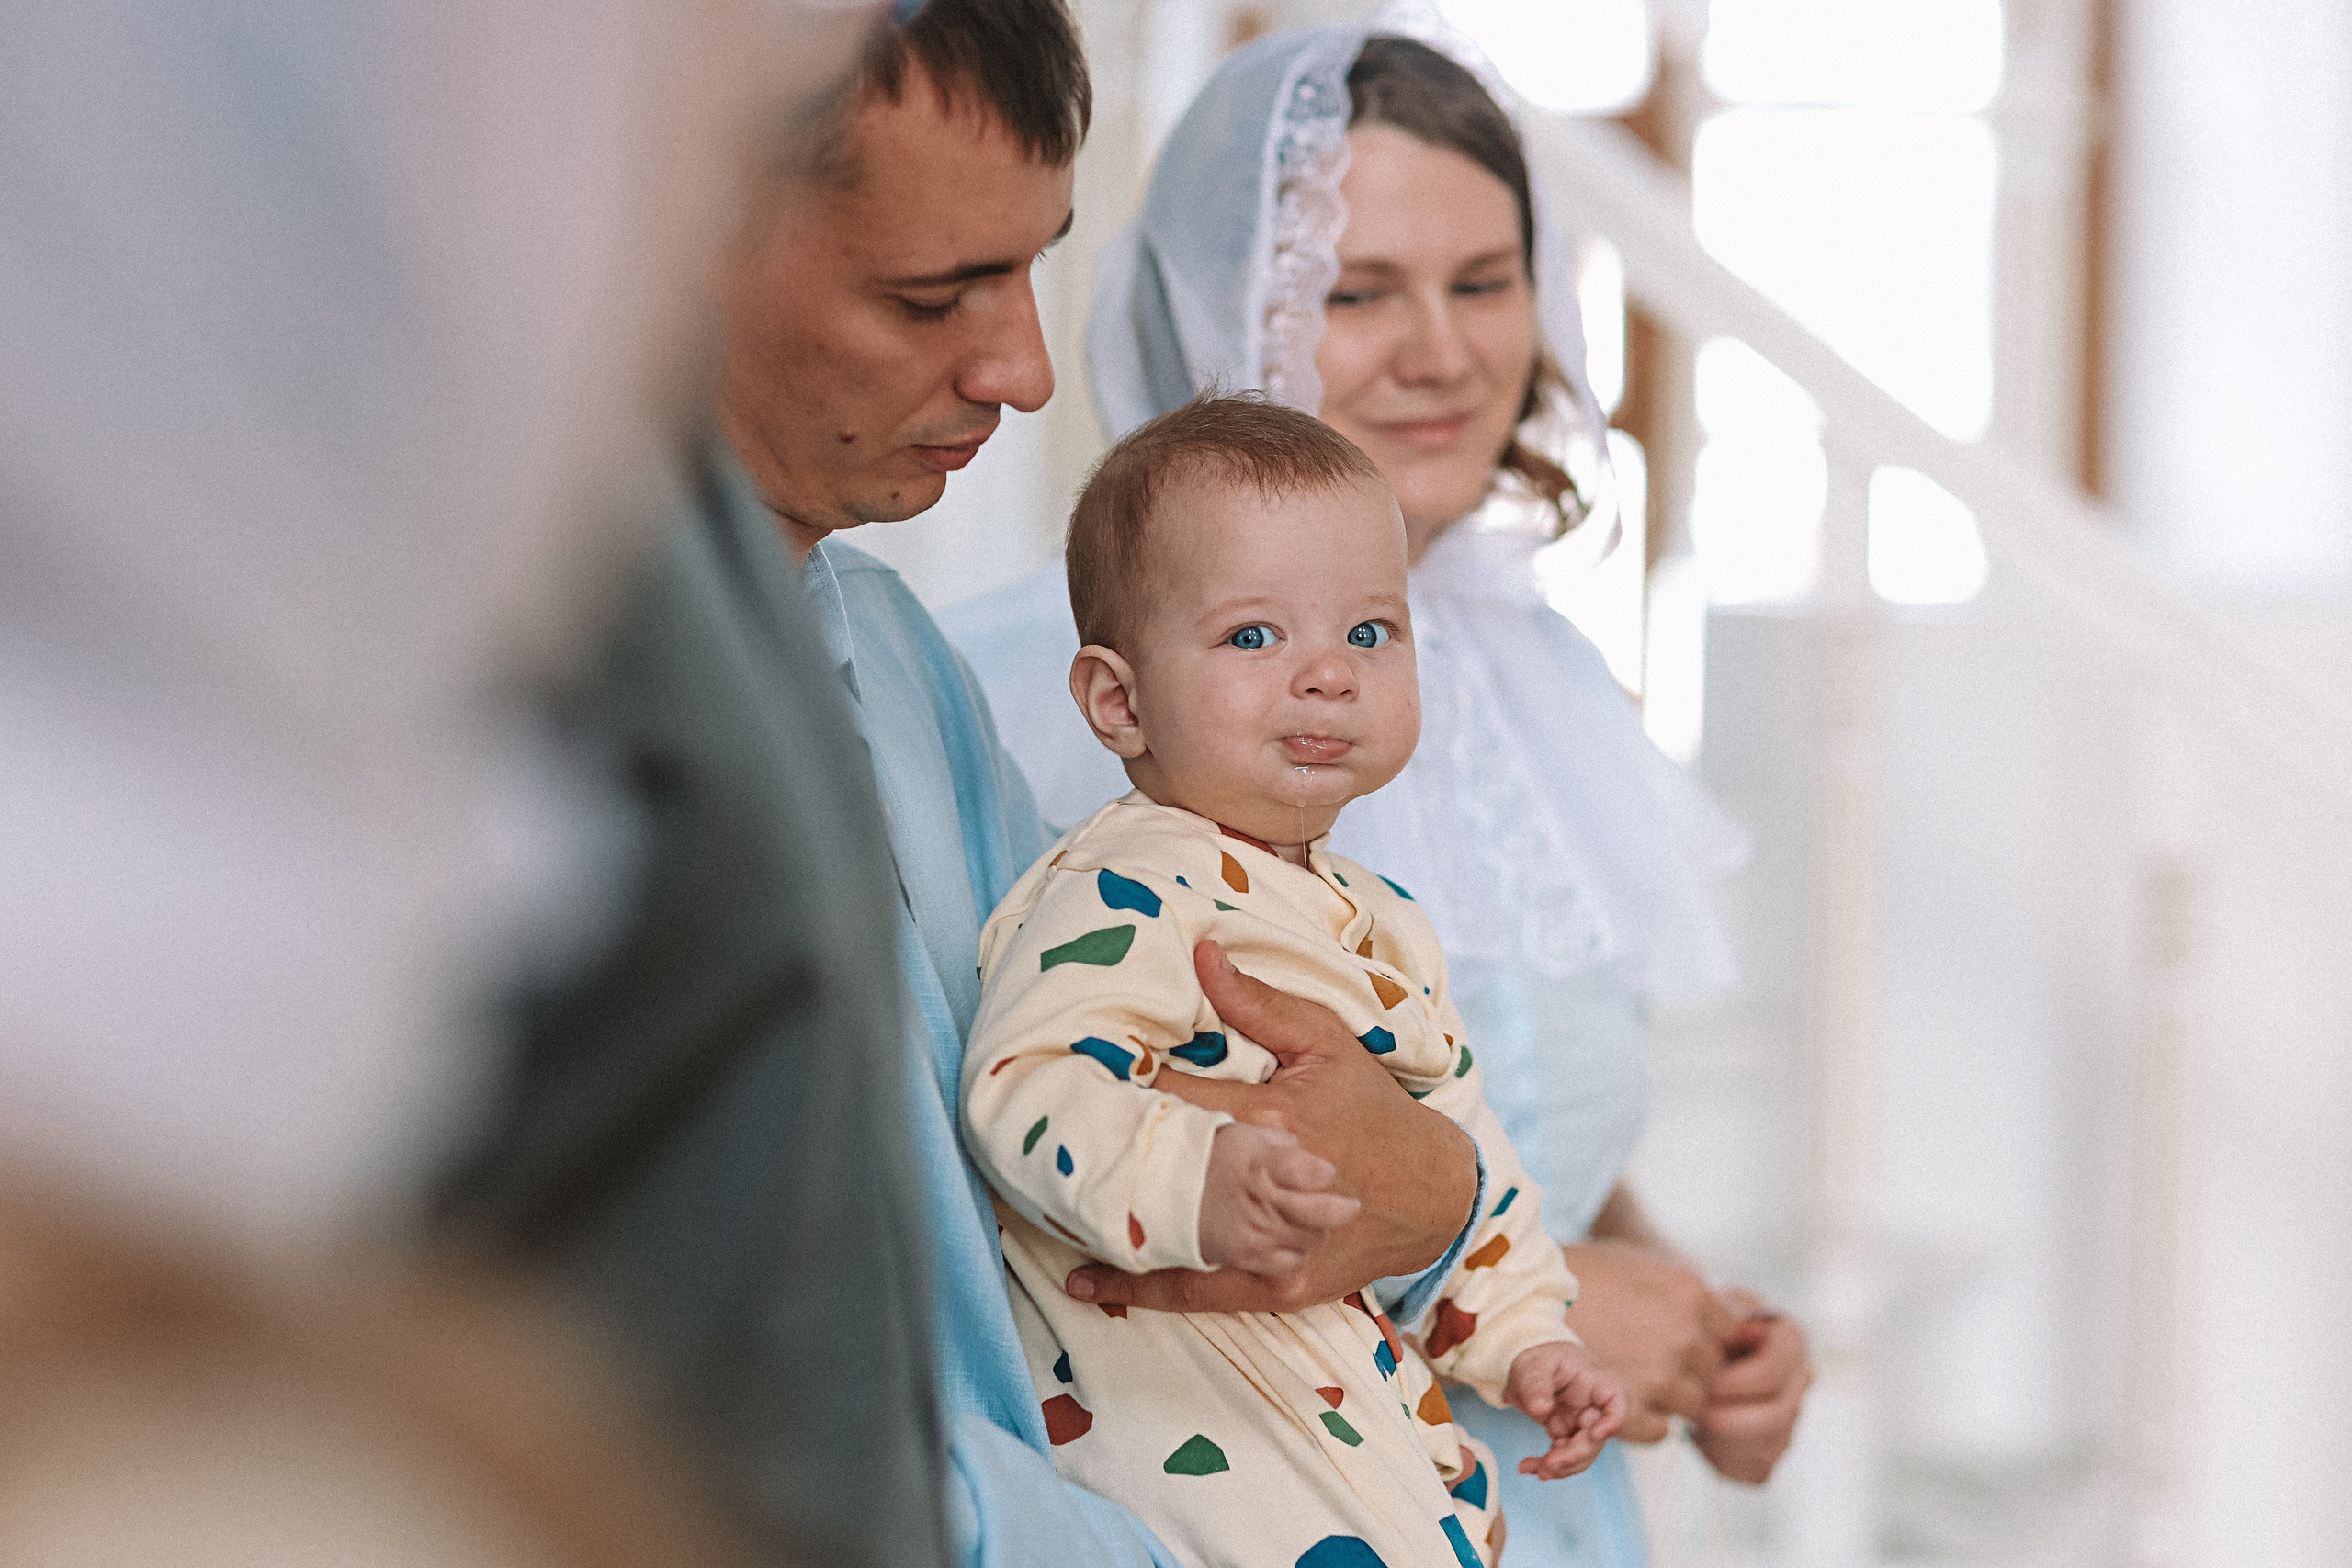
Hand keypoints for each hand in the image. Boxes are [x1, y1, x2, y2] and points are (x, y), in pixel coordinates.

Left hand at [1065, 940, 1477, 1313]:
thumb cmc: (1373, 1111)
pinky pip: (1196, 1291)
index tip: (1066, 1076)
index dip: (1119, 1087)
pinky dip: (1139, 1287)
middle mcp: (1270, 1182)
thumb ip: (1259, 1003)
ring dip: (1108, 1220)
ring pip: (1172, 1235)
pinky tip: (1085, 1284)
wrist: (1433, 1196)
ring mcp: (1272, 1243)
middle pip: (1165, 1167)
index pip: (1177, 1095)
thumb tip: (1200, 952)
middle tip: (1034, 1141)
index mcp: (1276, 1114)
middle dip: (1100, 1154)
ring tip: (1041, 1204)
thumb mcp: (1327, 1042)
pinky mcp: (1275, 1287)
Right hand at [1196, 1124, 1360, 1271]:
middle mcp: (1262, 1200)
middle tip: (1348, 1205)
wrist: (1164, 1191)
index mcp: (1262, 1163)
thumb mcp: (1245, 1135)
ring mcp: (1256, 1232)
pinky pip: (1291, 1263)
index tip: (1327, 1174)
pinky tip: (1289, 1239)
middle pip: (1321, 1214)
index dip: (1325, 1175)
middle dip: (1339, 1209)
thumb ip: (1280, 1143)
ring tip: (1310, 1220)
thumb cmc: (1210, 1158)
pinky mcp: (1248, 1257)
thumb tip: (1304, 1151)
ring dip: (1317, 1230)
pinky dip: (1297, 1252)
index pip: (1310, 1173)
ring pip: (1311, 1240)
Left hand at [1504, 1341, 1625, 1478]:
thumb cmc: (1540, 1358)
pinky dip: (1547, 1465)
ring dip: (1560, 1467)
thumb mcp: (1533, 1364)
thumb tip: (1541, 1409)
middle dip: (1574, 1455)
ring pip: (1582, 1454)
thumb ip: (1536, 1383)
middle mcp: (1592, 1406)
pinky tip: (1528, 1467)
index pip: (1615, 1400)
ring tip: (1531, 1469)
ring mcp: (1581, 1422)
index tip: (1596, 1434)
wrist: (1530, 1369)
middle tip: (1547, 1465)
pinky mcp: (1568, 1434)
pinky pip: (1564, 1456)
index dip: (1612, 1420)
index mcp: (1592, 1382)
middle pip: (1596, 1437)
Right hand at [1557, 1239, 1734, 1442]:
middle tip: (1650, 1358)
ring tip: (1633, 1376)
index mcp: (1691, 1292)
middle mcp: (1683, 1334)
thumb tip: (1742, 1320)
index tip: (1681, 1338)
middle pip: (1713, 1373)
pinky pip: (1663, 1429)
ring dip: (1669, 1398)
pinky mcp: (1632, 1408)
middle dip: (1690, 1370)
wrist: (1518, 1298)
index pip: (1731, 1334)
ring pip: (1693, 1405)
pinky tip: (1618, 1392)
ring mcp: (1660, 1374)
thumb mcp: (1647, 1265)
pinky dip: (1645, 1419)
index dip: (1706, 1340)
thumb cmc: (1584, 1277)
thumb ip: (1694, 1293)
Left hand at [1693, 1288, 1810, 1483]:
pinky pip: (1756, 1470)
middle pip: (1776, 1417)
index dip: (1735, 1383)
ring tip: (1692, 1421)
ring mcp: (1790, 1418)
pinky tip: (1701, 1438)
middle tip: (1691, 1411)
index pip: (1773, 1372)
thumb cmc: (1698, 1323)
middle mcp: (1799, 1380)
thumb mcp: (1708, 1306)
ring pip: (1768, 1448)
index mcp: (1790, 1340)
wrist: (1690, 1347)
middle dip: (1727, 1419)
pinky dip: (1723, 1460)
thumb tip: (1734, 1330)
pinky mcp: (1772, 1448)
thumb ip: (1721, 1314)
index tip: (1702, 1382)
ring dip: (1722, 1441)